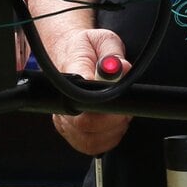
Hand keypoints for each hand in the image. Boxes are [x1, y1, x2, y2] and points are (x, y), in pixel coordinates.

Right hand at [45, 25, 130, 156]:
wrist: (70, 54)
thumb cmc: (86, 49)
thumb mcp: (102, 40)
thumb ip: (113, 53)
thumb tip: (121, 68)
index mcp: (70, 75)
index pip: (83, 97)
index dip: (105, 105)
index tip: (119, 99)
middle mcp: (62, 101)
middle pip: (87, 125)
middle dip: (114, 119)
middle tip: (123, 106)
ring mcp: (64, 121)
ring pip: (91, 140)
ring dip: (112, 130)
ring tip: (118, 113)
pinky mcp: (70, 133)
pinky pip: (91, 147)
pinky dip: (107, 139)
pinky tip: (112, 125)